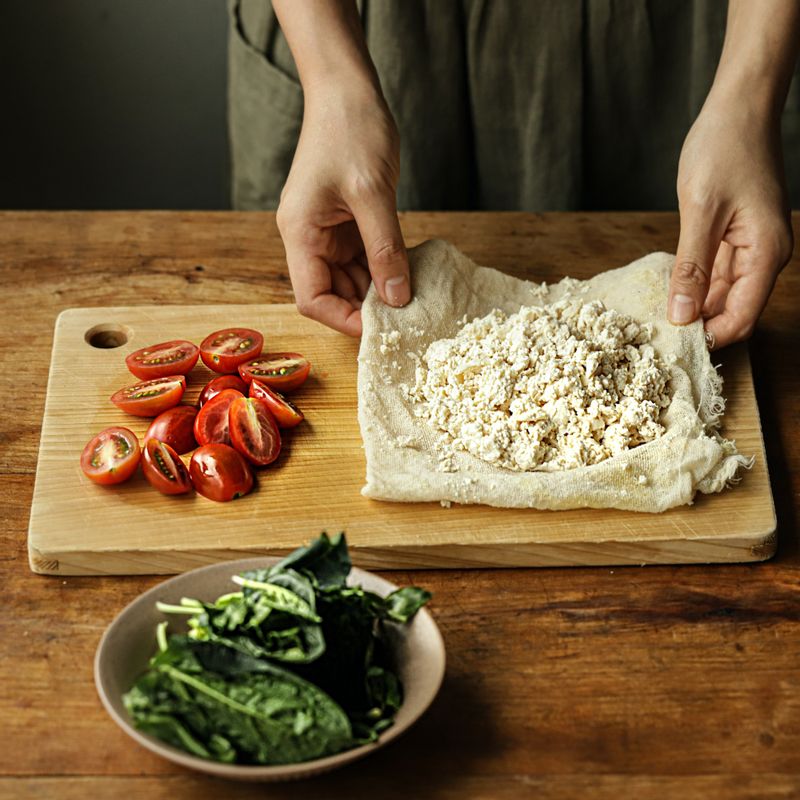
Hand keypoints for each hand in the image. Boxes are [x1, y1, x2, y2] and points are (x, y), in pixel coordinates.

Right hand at [276, 84, 409, 336]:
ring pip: (348, 279)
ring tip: (409, 295)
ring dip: (376, 290)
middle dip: (364, 307)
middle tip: (404, 314)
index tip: (381, 326)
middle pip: (329, 293)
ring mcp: (325, 231)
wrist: (347, 89)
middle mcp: (307, 237)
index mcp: (300, 233)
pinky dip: (382, 269)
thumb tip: (397, 299)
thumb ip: (385, 249)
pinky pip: (361, 259)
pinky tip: (406, 272)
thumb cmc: (351, 130)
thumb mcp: (373, 194)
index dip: (343, 319)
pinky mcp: (344, 223)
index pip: (311, 298)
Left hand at [669, 96, 792, 348]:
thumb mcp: (700, 211)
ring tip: (657, 317)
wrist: (738, 108)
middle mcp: (764, 256)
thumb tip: (681, 316)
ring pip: (723, 296)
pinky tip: (669, 290)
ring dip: (694, 308)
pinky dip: (694, 286)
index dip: (710, 337)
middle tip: (656, 335)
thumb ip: (691, 268)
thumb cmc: (724, 149)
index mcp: (766, 253)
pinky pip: (716, 275)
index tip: (671, 345)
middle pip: (733, 311)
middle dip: (699, 326)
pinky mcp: (735, 239)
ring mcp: (751, 248)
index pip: (742, 318)